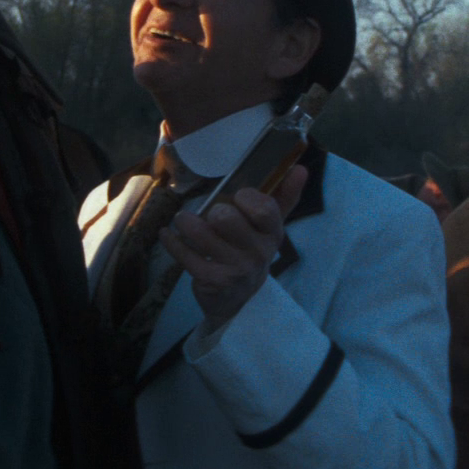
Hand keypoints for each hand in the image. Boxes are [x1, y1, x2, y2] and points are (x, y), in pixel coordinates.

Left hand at [161, 164, 308, 325]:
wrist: (240, 299)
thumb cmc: (252, 251)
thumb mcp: (270, 227)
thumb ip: (285, 196)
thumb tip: (301, 168)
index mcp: (273, 234)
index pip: (264, 208)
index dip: (246, 197)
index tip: (237, 197)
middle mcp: (257, 253)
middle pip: (226, 217)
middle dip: (213, 210)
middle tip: (209, 214)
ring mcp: (235, 268)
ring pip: (201, 233)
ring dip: (186, 222)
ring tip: (183, 220)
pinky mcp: (212, 280)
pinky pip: (185, 254)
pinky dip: (172, 241)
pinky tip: (168, 234)